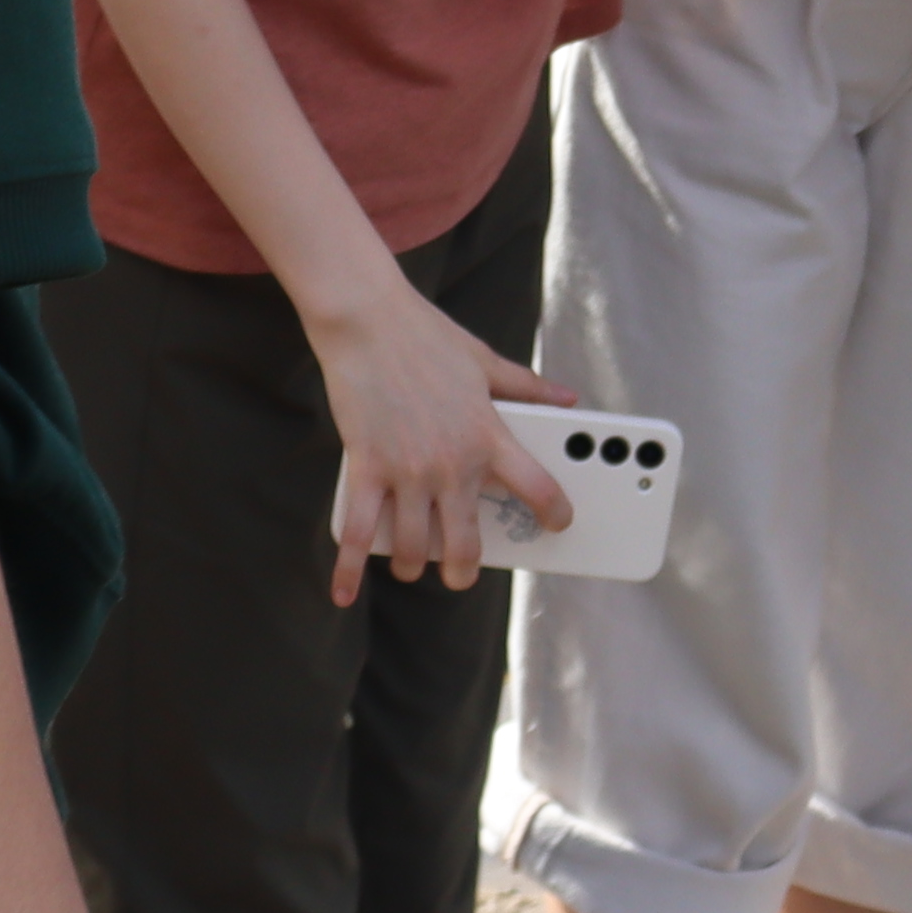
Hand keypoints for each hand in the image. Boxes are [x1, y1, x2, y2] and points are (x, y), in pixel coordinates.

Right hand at [310, 283, 572, 601]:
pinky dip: (348, 569)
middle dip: (464, 569)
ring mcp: (407, 470)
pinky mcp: (366, 468)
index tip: (558, 525)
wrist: (368, 319)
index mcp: (487, 434)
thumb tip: (567, 398)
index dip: (554, 512)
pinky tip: (344, 593)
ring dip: (415, 567)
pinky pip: (358, 532)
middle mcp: (451, 462)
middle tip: (461, 572)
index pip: (536, 486)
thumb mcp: (485, 361)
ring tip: (414, 565)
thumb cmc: (427, 337)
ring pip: (415, 547)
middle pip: (466, 542)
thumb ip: (527, 387)